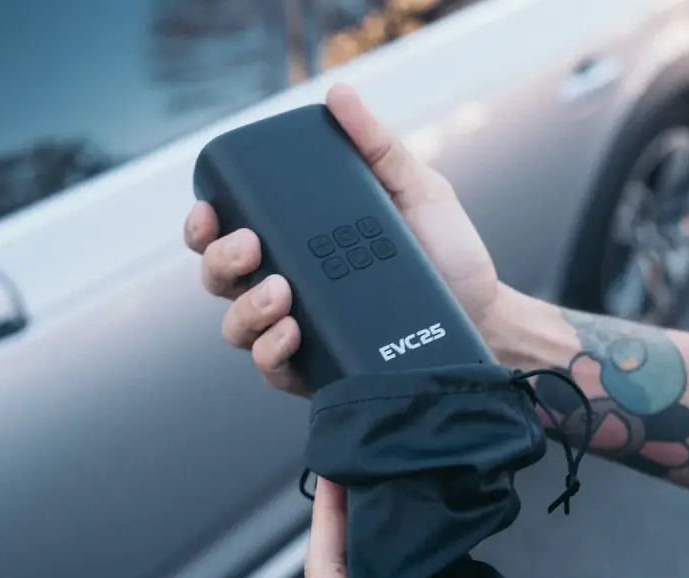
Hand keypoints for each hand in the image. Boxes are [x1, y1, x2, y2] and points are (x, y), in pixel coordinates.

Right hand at [184, 82, 500, 395]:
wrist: (483, 314)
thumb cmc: (448, 253)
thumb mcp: (418, 191)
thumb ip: (379, 147)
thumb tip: (340, 94)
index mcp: (301, 243)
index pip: (232, 233)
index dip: (205, 224)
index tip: (210, 211)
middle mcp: (290, 287)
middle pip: (221, 279)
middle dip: (221, 262)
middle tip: (252, 248)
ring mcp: (300, 331)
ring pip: (237, 327)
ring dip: (246, 310)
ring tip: (281, 294)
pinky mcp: (318, 371)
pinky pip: (272, 369)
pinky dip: (271, 353)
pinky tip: (292, 334)